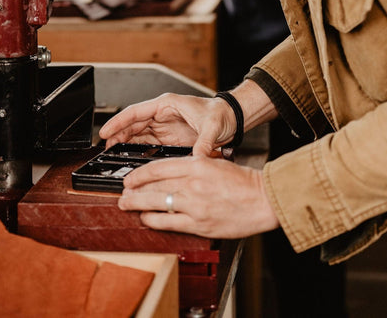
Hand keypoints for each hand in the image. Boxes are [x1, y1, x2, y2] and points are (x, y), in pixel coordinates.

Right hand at [99, 93, 236, 156]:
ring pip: (137, 133)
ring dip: (124, 142)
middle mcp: (162, 114)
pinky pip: (146, 142)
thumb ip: (204, 144)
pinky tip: (128, 157)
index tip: (105, 131)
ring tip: (111, 153)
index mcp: (166, 104)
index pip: (135, 112)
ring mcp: (164, 126)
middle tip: (104, 148)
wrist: (231, 118)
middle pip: (132, 123)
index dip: (118, 122)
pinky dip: (135, 149)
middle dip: (117, 134)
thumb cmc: (220, 114)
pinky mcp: (168, 137)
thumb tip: (198, 160)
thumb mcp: (212, 127)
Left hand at [118, 155, 279, 239]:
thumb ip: (191, 166)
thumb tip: (168, 172)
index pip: (159, 167)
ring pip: (157, 202)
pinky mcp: (199, 223)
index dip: (140, 173)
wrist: (263, 200)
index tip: (130, 177)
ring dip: (138, 203)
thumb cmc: (242, 182)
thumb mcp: (214, 163)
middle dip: (134, 189)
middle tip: (123, 191)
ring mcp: (195, 204)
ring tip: (126, 204)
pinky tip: (145, 217)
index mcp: (197, 164)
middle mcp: (193, 183)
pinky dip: (154, 220)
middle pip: (154, 185)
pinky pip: (169, 222)